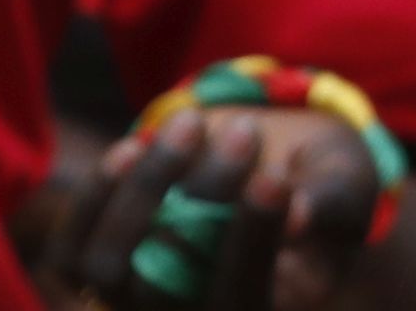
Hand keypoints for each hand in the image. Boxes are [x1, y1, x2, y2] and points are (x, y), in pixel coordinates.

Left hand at [21, 104, 394, 309]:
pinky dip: (95, 199)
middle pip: (166, 289)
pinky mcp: (105, 264)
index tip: (274, 179)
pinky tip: (132, 147)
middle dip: (208, 197)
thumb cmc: (321, 181)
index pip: (238, 301)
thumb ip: (325, 201)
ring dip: (143, 191)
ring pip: (107, 271)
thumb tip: (296, 216)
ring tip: (193, 123)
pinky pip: (71, 254)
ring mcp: (139, 298)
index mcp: (255, 309)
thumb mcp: (344, 188)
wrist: (274, 163)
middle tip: (249, 131)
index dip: (251, 244)